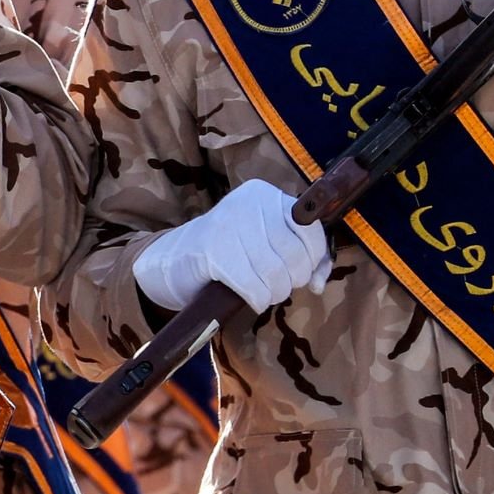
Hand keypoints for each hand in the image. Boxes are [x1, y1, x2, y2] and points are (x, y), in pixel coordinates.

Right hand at [133, 179, 331, 313]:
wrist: (173, 259)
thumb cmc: (228, 251)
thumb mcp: (266, 241)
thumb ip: (302, 256)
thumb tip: (320, 283)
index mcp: (264, 194)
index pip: (310, 228)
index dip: (314, 258)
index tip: (304, 273)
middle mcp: (248, 203)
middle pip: (295, 254)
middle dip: (292, 279)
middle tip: (277, 284)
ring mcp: (229, 226)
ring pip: (276, 273)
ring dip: (274, 293)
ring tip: (262, 291)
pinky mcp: (213, 252)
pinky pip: (254, 287)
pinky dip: (257, 300)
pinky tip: (249, 297)